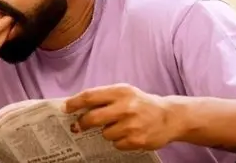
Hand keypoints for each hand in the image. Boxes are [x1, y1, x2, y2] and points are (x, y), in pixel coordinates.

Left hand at [64, 84, 183, 150]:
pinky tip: (129, 133)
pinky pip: (116, 144)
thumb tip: (76, 105)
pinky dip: (119, 141)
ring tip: (120, 126)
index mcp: (121, 91)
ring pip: (104, 133)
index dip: (74, 103)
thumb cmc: (141, 103)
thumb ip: (103, 96)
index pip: (90, 96)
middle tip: (78, 126)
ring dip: (107, 132)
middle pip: (92, 118)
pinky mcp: (137, 140)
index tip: (65, 108)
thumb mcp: (124, 92)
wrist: (170, 117)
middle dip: (82, 123)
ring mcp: (132, 125)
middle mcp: (126, 107)